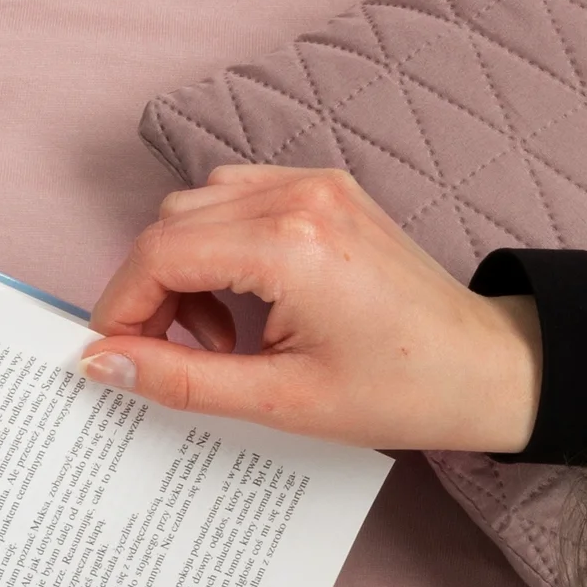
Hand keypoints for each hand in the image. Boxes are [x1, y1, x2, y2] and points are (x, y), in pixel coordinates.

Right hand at [82, 166, 541, 452]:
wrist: (483, 370)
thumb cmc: (400, 392)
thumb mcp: (279, 401)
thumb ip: (181, 379)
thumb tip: (103, 363)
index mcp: (289, 244)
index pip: (160, 251)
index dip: (122, 306)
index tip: (113, 357)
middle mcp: (299, 196)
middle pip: (172, 221)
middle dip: (151, 290)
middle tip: (169, 356)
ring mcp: (315, 185)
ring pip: (200, 204)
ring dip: (185, 267)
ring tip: (218, 336)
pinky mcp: (327, 190)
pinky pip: (240, 199)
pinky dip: (220, 246)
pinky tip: (245, 303)